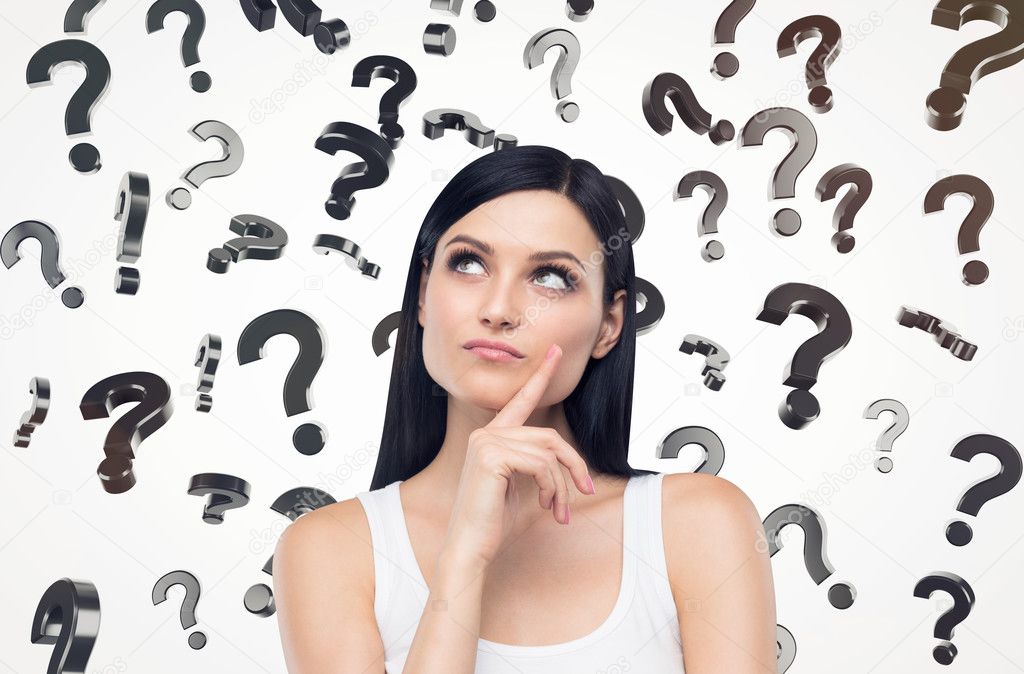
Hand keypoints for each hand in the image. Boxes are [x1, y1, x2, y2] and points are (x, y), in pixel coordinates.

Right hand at [438, 344, 595, 570]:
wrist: (471, 547)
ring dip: (562, 485)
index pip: (521, 400)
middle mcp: (486, 434)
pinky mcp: (491, 456)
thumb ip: (537, 465)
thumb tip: (566, 461)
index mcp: (493, 437)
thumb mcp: (522, 487)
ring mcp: (486, 442)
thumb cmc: (493, 522)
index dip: (541, 374)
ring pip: (548, 452)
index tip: (555, 351)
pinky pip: (541, 464)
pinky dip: (552, 486)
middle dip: (573, 465)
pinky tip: (545, 505)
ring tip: (558, 509)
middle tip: (583, 491)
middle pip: (549, 436)